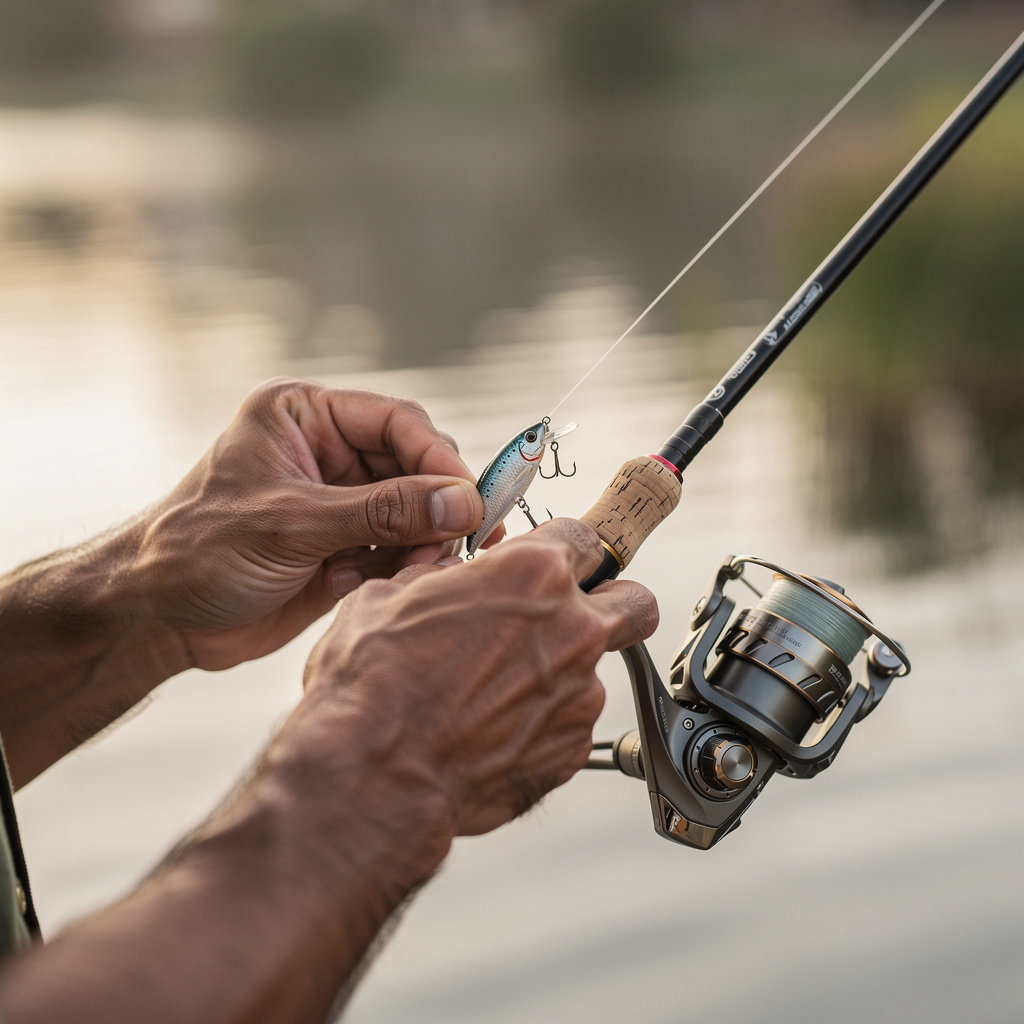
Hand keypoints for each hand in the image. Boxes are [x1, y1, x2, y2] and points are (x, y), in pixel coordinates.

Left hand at [137, 378, 493, 669]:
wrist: (156, 617)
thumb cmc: (200, 551)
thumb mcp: (292, 524)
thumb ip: (382, 512)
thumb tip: (464, 502)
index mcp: (306, 416)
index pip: (396, 422)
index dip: (439, 460)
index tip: (472, 501)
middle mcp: (328, 451)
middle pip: (415, 467)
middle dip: (434, 508)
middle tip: (452, 546)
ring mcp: (339, 500)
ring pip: (415, 512)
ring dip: (419, 544)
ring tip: (405, 571)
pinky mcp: (345, 545)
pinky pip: (398, 549)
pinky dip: (397, 568)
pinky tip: (360, 584)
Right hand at [298, 518, 657, 840]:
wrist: (375, 773)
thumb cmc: (375, 686)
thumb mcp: (390, 596)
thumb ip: (438, 578)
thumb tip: (447, 579)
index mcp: (533, 574)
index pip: (584, 538)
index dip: (565, 547)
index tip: (554, 559)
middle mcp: (572, 629)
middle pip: (634, 601)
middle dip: (613, 601)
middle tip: (575, 613)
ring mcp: (580, 693)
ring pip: (594, 671)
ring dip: (558, 673)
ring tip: (495, 693)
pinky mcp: (573, 748)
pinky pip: (570, 725)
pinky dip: (542, 724)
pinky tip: (492, 731)